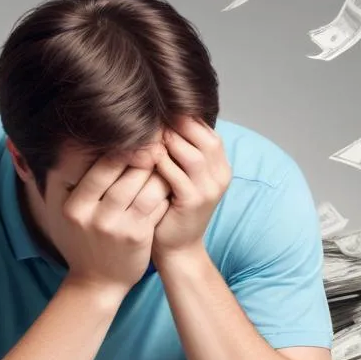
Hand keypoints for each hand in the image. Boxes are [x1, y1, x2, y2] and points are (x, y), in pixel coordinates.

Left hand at [151, 114, 231, 261]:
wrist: (177, 250)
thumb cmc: (171, 209)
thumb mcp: (179, 176)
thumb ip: (177, 151)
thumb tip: (157, 118)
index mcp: (220, 166)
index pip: (205, 129)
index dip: (182, 117)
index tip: (157, 109)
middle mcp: (220, 175)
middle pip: (202, 136)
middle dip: (175, 124)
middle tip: (149, 116)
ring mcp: (209, 190)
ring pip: (191, 153)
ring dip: (166, 141)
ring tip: (143, 134)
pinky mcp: (194, 202)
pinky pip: (176, 175)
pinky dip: (158, 163)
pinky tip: (140, 157)